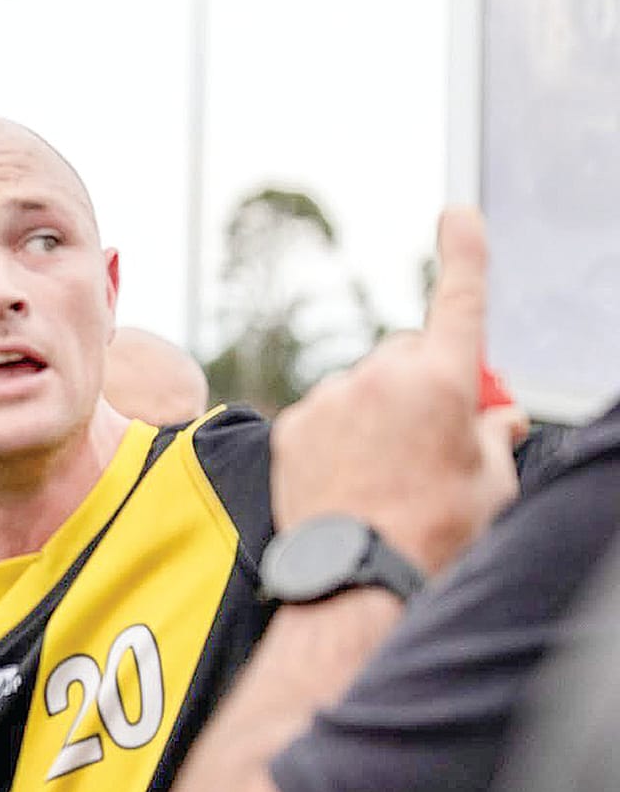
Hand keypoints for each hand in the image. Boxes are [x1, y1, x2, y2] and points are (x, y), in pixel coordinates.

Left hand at [272, 208, 513, 572]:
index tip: (457, 215)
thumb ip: (493, 435)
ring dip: (375, 412)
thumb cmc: (433, 533)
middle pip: (408, 354)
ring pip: (362, 386)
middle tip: (427, 439)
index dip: (463, 254)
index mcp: (444, 383)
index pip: (460, 301)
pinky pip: (324, 413)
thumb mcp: (490, 483)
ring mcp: (333, 398)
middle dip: (421, 381)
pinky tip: (346, 478)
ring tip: (381, 474)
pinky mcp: (293, 424)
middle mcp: (384, 378)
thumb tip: (497, 417)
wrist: (355, 576)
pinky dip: (336, 434)